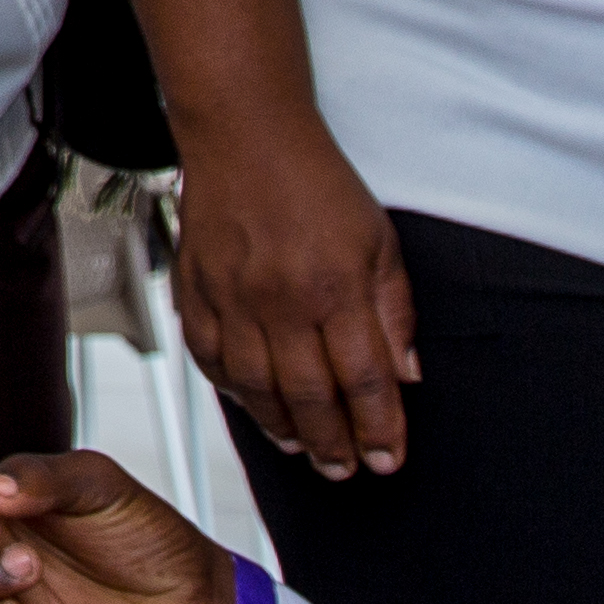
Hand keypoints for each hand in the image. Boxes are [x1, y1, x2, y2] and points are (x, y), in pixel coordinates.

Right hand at [171, 126, 416, 481]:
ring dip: (283, 429)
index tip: (388, 459)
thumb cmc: (316, 183)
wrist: (245, 134)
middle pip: (310, 397)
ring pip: (256, 389)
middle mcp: (281, 300)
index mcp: (335, 286)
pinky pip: (210, 360)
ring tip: (303, 449)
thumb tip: (407, 375)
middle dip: (333, 445)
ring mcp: (232, 299)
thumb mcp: (380, 241)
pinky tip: (254, 406)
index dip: (380, 429)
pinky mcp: (196, 292)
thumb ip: (396, 311)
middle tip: (345, 470)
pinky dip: (233, 392)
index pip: (365, 380)